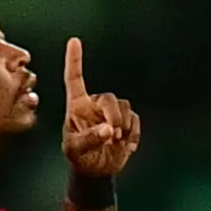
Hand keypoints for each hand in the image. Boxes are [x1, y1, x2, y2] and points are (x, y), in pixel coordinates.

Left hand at [58, 37, 139, 180]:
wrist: (96, 169)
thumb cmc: (79, 157)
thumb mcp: (75, 150)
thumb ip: (89, 139)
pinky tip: (127, 148)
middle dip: (113, 116)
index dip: (74, 60)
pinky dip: (134, 134)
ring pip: (125, 107)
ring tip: (116, 142)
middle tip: (113, 133)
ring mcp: (112, 113)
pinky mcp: (127, 121)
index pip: (74, 79)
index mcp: (77, 106)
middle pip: (109, 98)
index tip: (74, 41)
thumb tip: (109, 130)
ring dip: (124, 126)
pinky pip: (135, 120)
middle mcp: (94, 105)